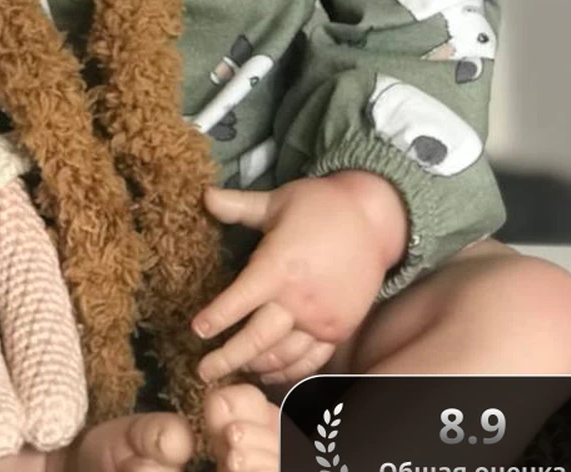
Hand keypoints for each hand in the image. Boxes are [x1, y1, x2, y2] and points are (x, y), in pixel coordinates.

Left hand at [192, 177, 396, 384]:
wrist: (374, 219)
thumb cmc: (320, 206)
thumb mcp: (277, 201)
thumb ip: (238, 205)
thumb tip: (205, 196)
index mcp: (279, 267)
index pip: (239, 300)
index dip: (216, 318)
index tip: (196, 332)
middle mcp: (299, 299)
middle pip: (257, 340)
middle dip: (228, 358)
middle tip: (203, 371)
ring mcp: (322, 319)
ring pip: (283, 356)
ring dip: (256, 367)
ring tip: (233, 371)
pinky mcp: (340, 329)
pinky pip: (312, 361)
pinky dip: (290, 372)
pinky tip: (271, 374)